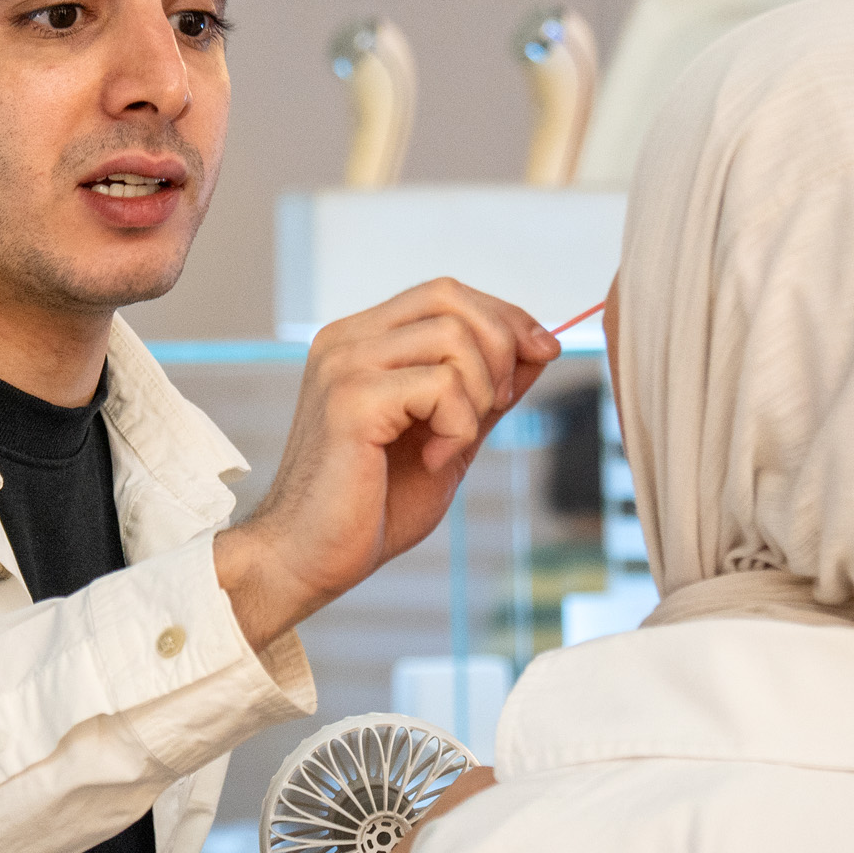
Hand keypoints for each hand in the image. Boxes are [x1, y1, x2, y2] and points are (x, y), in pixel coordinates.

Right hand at [215, 280, 557, 649]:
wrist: (310, 559)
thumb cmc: (372, 506)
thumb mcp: (449, 435)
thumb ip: (486, 391)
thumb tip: (540, 347)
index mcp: (361, 341)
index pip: (443, 293)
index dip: (503, 316)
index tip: (543, 351)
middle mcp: (346, 341)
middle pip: (450, 298)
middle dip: (500, 348)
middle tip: (495, 408)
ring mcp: (344, 366)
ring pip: (452, 336)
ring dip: (477, 396)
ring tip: (453, 443)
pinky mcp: (351, 400)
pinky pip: (442, 385)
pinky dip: (458, 428)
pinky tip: (433, 460)